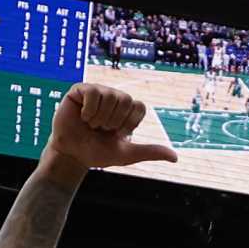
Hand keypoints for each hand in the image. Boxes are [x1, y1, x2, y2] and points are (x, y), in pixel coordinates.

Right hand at [43, 84, 178, 170]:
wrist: (73, 155)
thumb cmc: (98, 153)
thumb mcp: (127, 154)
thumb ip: (150, 152)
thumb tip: (175, 158)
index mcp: (126, 109)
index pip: (139, 106)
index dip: (129, 123)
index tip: (118, 133)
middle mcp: (114, 97)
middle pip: (126, 99)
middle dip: (114, 121)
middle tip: (102, 130)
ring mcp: (97, 92)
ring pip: (110, 96)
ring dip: (101, 118)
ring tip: (92, 125)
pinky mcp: (80, 90)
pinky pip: (94, 92)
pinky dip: (90, 110)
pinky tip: (83, 117)